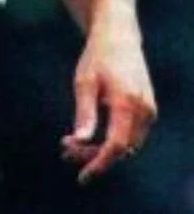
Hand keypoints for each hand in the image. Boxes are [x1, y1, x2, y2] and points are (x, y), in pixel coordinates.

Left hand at [60, 22, 156, 184]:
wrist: (119, 36)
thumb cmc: (98, 57)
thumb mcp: (84, 82)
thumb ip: (85, 113)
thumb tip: (80, 141)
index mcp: (127, 103)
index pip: (116, 145)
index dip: (99, 164)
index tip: (82, 177)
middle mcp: (144, 110)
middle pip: (121, 148)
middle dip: (93, 155)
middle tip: (64, 149)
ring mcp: (149, 110)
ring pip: (127, 144)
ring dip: (101, 149)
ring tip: (70, 144)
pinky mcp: (147, 109)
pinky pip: (130, 135)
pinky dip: (111, 140)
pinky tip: (89, 136)